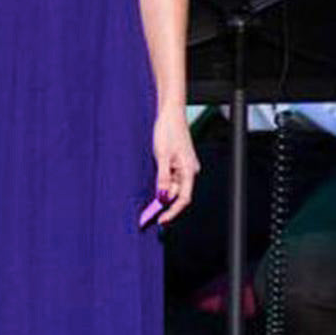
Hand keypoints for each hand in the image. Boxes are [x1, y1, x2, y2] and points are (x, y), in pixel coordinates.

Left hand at [152, 107, 199, 224]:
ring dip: (161, 193)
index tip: (161, 221)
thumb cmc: (168, 130)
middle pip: (177, 194)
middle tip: (147, 216)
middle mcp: (188, 171)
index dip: (173, 212)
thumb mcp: (162, 155)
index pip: (183, 198)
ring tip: (147, 202)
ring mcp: (183, 167)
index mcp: (189, 170)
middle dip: (163, 205)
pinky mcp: (176, 163)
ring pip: (172, 187)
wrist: (170, 113)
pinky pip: (170, 179)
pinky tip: (154, 188)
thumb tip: (162, 196)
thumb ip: (163, 178)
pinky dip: (161, 185)